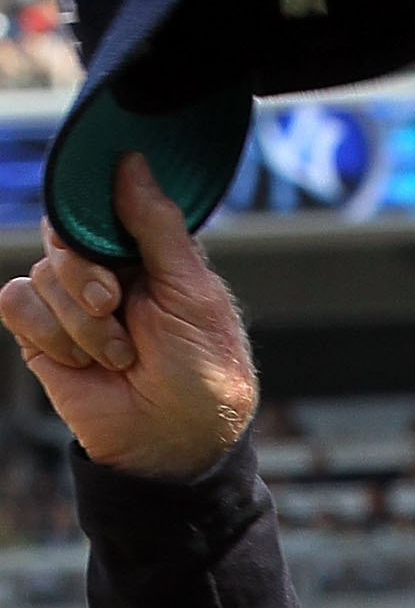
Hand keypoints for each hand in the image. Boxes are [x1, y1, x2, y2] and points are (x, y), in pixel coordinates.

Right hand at [0, 154, 256, 479]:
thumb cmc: (202, 375)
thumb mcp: (194, 293)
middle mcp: (105, 269)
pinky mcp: (41, 334)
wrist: (174, 446)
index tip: (108, 238)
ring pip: (42, 272)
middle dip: (85, 272)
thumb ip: (158, 226)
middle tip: (113, 305)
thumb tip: (131, 161)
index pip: (101, 202)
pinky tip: (83, 363)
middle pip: (61, 231)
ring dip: (80, 321)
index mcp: (146, 250)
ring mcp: (69, 300)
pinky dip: (50, 333)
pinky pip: (16, 302)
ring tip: (119, 356)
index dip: (96, 212)